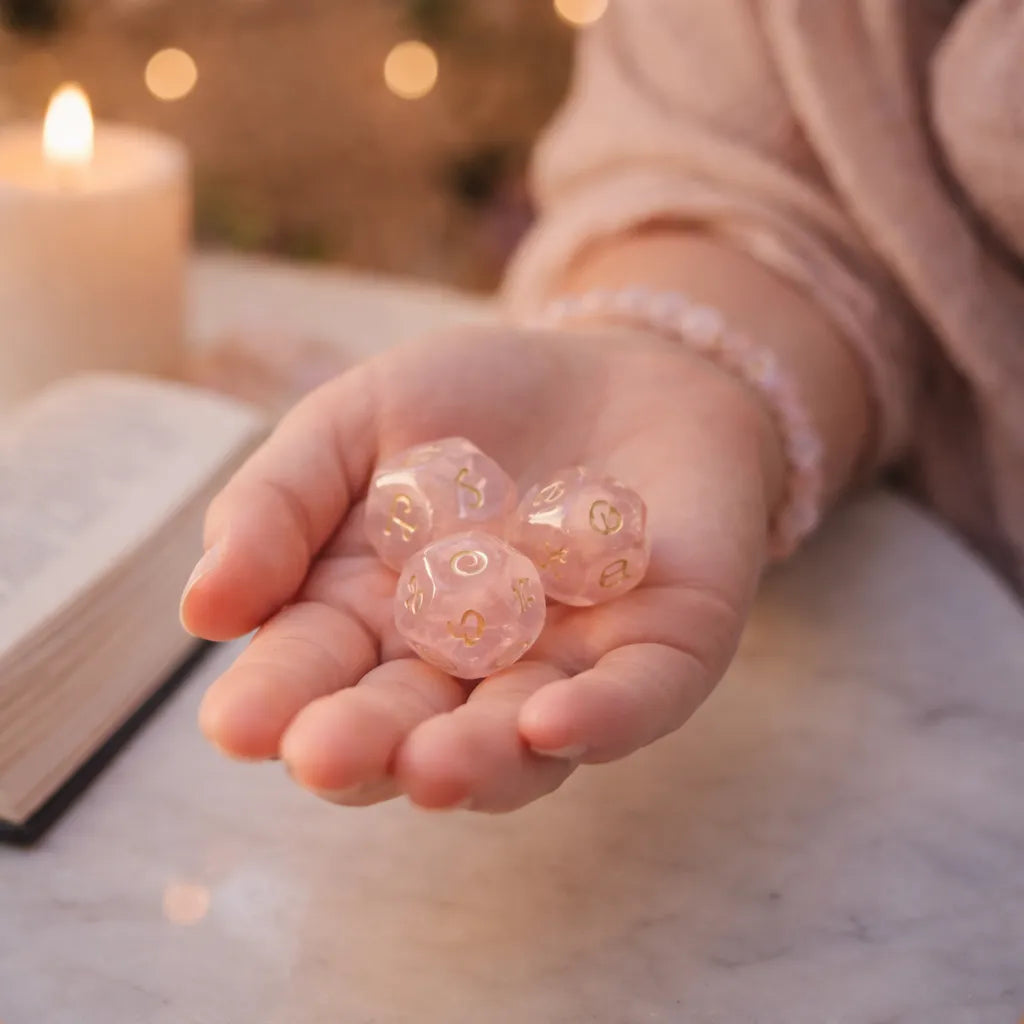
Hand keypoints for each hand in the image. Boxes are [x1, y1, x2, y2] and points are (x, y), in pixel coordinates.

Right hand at [181, 324, 782, 811]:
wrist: (615, 367)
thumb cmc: (472, 401)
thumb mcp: (350, 425)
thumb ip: (276, 505)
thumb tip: (201, 610)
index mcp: (376, 618)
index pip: (318, 672)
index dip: (279, 700)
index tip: (238, 722)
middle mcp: (465, 665)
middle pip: (409, 725)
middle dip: (367, 747)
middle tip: (324, 756)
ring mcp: (566, 664)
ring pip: (518, 739)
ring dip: (475, 760)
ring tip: (430, 767)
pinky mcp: (662, 648)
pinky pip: (636, 700)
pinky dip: (601, 720)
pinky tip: (553, 725)